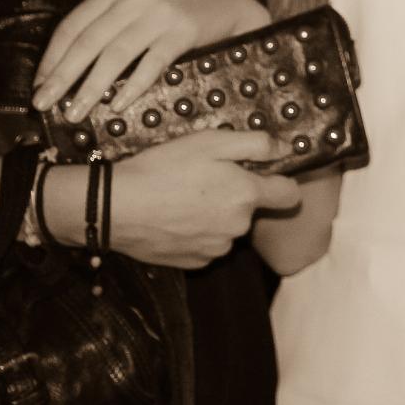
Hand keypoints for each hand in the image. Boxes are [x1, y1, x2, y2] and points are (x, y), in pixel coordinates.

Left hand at [32, 0, 271, 117]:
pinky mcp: (183, 31)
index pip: (73, 25)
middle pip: (88, 42)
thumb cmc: (180, 9)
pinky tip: (119, 105)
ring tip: (76, 112)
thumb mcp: (141, 4)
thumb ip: (112, 22)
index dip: (53, 57)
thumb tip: (72, 66)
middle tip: (45, 104)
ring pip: (115, 55)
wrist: (231, 1)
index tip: (39, 84)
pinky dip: (132, 86)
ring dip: (91, 87)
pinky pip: (151, 64)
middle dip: (62, 76)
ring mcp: (160, 14)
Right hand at [104, 130, 299, 267]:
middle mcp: (238, 227)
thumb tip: (284, 148)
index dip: (280, 182)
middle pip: (251, 210)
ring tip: (183, 199)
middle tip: (204, 179)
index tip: (264, 174)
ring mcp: (216, 248)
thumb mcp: (211, 141)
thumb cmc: (163, 168)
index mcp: (246, 195)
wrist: (114, 207)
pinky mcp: (193, 262)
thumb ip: (255, 144)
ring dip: (215, 215)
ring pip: (228, 228)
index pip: (289, 195)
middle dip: (236, 195)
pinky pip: (207, 245)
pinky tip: (174, 218)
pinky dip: (197, 233)